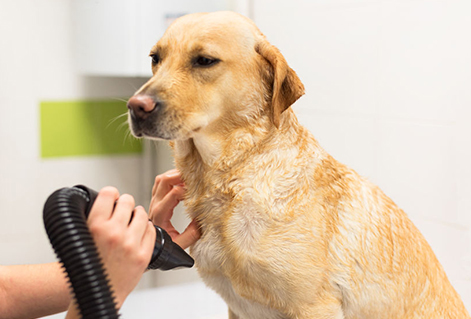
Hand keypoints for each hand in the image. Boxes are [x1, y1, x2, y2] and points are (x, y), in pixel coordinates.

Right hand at [87, 187, 155, 307]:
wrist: (97, 294)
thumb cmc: (89, 266)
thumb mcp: (84, 237)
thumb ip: (96, 218)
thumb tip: (110, 199)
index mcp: (95, 226)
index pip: (109, 194)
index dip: (111, 194)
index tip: (113, 196)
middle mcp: (113, 233)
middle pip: (127, 201)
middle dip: (126, 203)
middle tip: (124, 209)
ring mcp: (130, 244)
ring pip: (141, 214)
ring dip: (137, 214)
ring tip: (132, 220)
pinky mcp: (143, 255)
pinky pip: (151, 230)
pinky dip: (146, 228)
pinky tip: (139, 232)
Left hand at [149, 169, 199, 248]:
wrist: (151, 250)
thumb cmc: (163, 248)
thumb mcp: (179, 245)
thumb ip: (191, 234)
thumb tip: (201, 220)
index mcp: (160, 214)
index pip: (173, 193)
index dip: (187, 190)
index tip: (199, 192)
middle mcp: (155, 206)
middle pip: (164, 181)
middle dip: (179, 175)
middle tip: (194, 176)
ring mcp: (153, 202)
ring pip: (161, 179)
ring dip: (174, 175)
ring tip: (189, 177)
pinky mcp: (155, 201)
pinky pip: (160, 183)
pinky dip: (171, 178)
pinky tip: (181, 181)